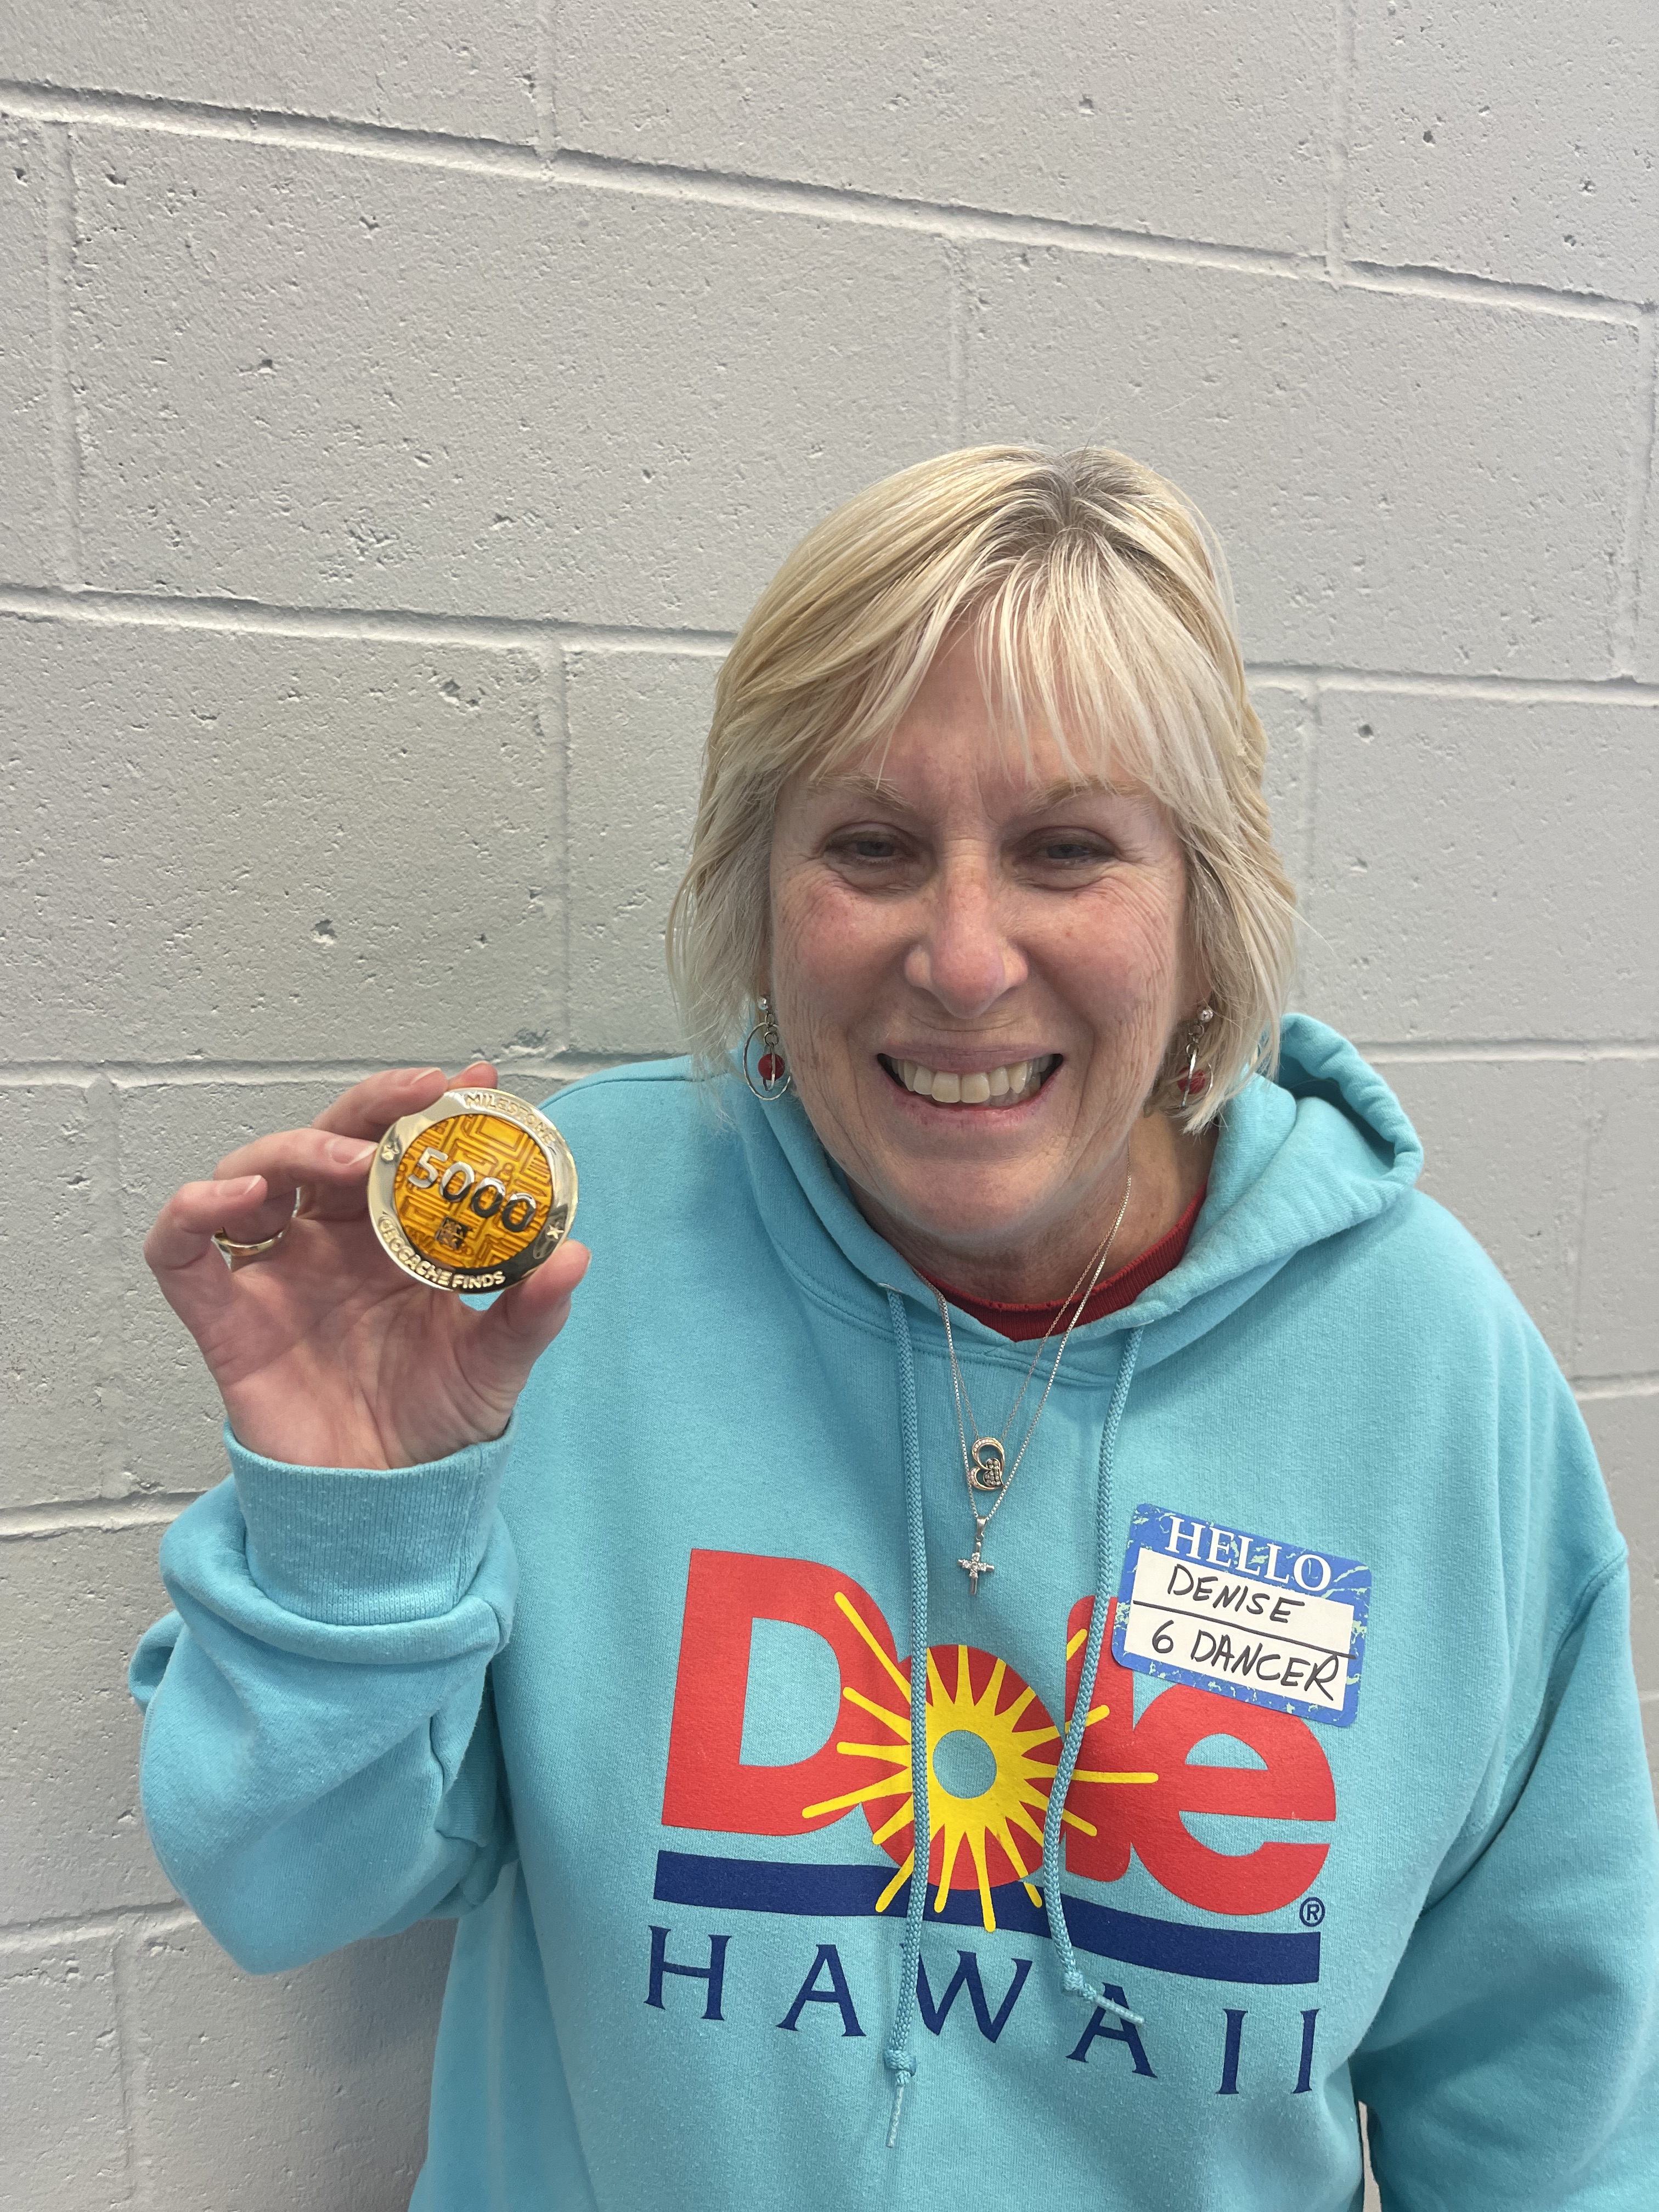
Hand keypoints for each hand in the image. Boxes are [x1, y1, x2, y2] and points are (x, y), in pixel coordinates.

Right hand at [144, 1062, 589, 1468]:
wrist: (386, 1505)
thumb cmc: (435, 1423)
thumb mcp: (496, 1366)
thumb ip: (530, 1312)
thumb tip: (574, 1254)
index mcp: (392, 1237)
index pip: (401, 1149)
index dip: (429, 1109)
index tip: (476, 1081)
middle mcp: (328, 1241)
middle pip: (330, 1141)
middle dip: (371, 1108)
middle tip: (419, 1094)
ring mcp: (273, 1273)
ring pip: (255, 1171)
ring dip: (295, 1147)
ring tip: (349, 1157)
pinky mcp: (222, 1318)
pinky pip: (181, 1251)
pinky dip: (194, 1210)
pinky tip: (237, 1197)